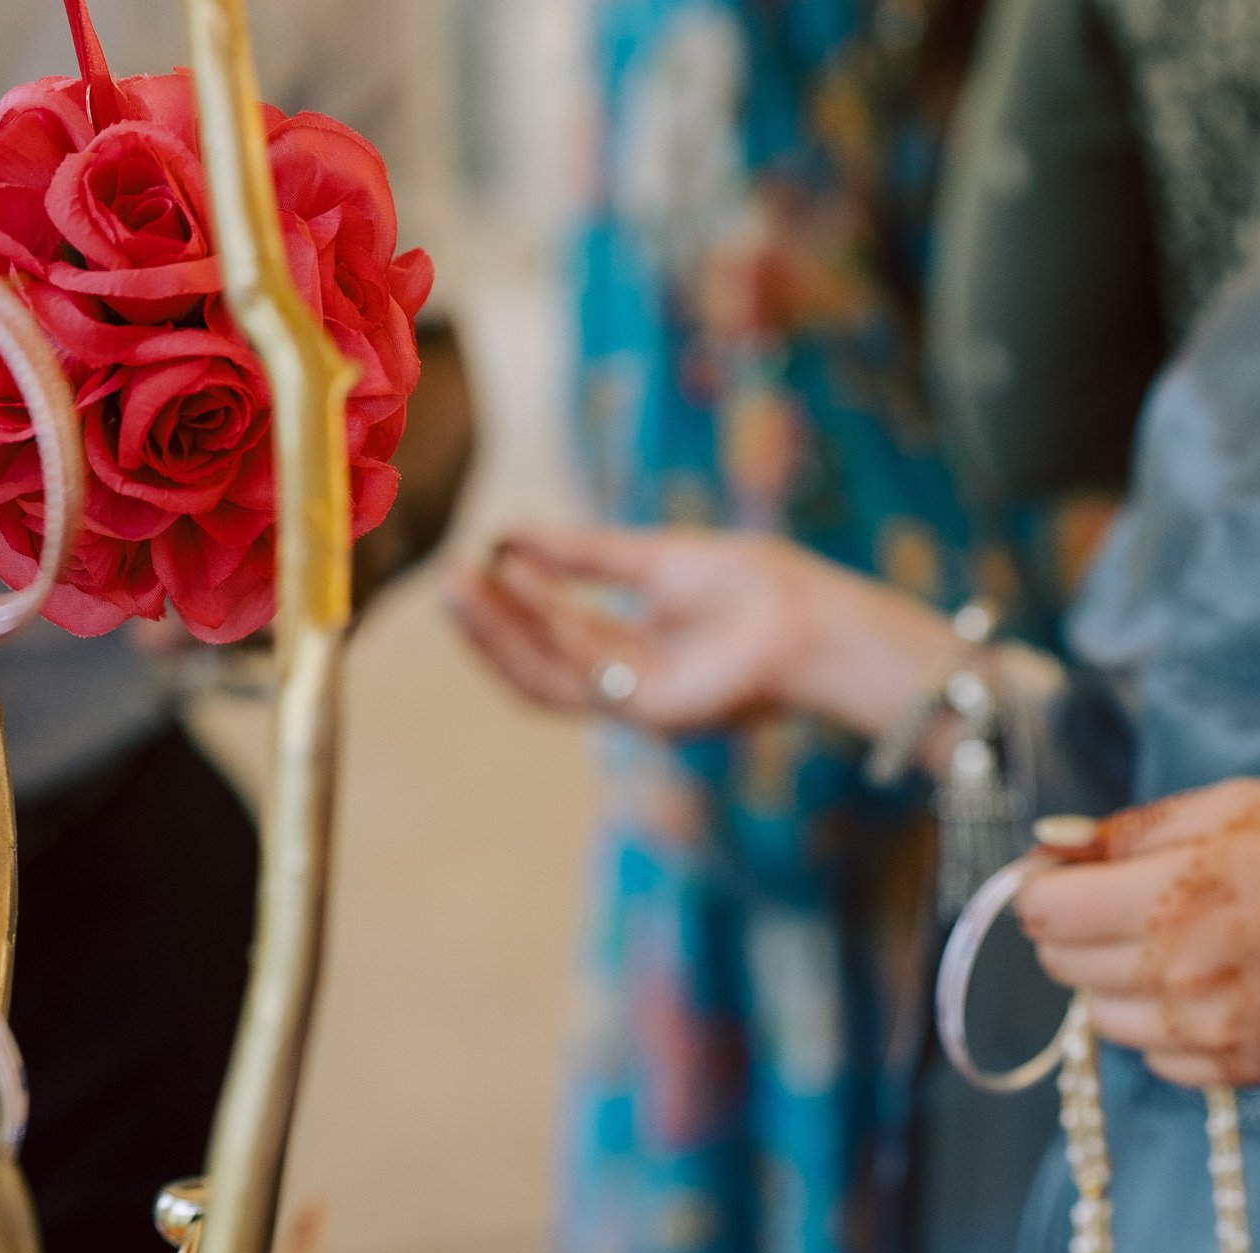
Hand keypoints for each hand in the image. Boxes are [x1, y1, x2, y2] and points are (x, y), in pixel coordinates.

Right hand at [442, 523, 954, 742]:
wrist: (815, 621)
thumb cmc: (756, 587)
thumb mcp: (654, 558)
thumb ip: (583, 553)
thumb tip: (513, 534)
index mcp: (638, 657)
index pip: (554, 642)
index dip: (506, 612)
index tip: (470, 566)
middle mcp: (634, 690)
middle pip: (539, 668)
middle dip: (488, 629)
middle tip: (444, 583)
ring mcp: (642, 706)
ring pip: (547, 678)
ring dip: (498, 633)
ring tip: (457, 585)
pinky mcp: (654, 710)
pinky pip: (581, 670)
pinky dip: (543, 627)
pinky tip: (513, 583)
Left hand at [1015, 779, 1259, 1087]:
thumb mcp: (1239, 803)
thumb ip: (1134, 828)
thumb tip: (1050, 841)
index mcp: (1178, 894)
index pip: (1045, 912)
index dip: (1043, 885)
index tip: (1066, 871)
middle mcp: (1183, 974)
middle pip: (1063, 966)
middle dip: (1076, 929)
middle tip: (1127, 898)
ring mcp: (1210, 1032)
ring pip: (1102, 1018)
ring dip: (1117, 979)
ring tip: (1177, 940)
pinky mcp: (1238, 1070)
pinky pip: (1155, 1058)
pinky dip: (1164, 1024)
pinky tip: (1213, 983)